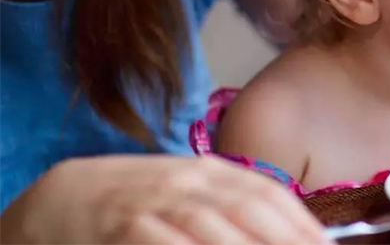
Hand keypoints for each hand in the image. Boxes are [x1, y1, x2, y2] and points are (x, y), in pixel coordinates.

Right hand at [0, 155, 329, 244]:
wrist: (67, 196)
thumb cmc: (141, 201)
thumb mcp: (190, 194)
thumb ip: (232, 208)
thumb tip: (289, 231)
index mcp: (212, 171)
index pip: (268, 194)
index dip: (302, 223)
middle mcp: (191, 181)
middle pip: (250, 210)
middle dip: (287, 239)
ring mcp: (158, 201)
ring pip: (212, 227)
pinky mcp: (125, 224)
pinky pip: (165, 242)